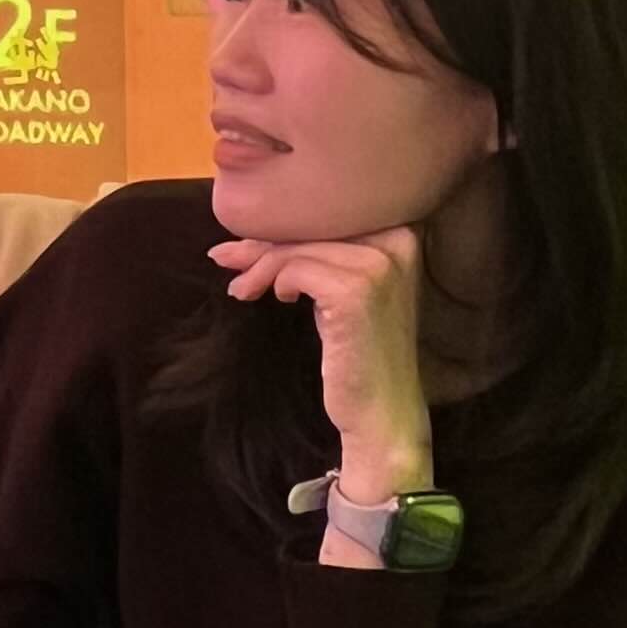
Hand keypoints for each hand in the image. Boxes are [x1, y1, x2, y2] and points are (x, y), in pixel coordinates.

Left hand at [219, 224, 432, 500]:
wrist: (383, 413)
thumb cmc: (359, 352)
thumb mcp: (340, 290)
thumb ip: (313, 255)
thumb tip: (247, 234)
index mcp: (402, 233)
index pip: (328, 214)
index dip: (282, 225)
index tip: (245, 244)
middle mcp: (398, 241)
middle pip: (311, 226)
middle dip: (261, 243)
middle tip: (224, 258)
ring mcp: (379, 266)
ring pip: (298, 248)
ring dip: (260, 267)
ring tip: (243, 289)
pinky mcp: (355, 292)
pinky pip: (295, 269)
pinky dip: (274, 280)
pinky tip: (278, 298)